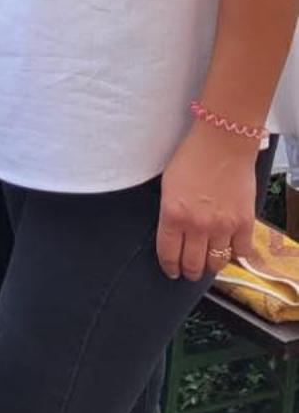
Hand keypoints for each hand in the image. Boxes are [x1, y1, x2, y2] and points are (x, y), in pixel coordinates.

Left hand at [156, 120, 258, 279]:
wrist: (222, 142)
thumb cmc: (191, 157)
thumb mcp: (168, 185)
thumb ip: (170, 212)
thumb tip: (173, 234)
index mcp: (173, 214)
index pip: (168, 254)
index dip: (169, 267)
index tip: (171, 271)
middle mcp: (197, 225)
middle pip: (193, 264)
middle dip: (189, 271)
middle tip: (189, 271)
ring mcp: (223, 226)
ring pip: (216, 263)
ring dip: (210, 265)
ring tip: (208, 262)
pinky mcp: (244, 223)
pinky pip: (241, 252)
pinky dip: (235, 253)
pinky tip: (230, 247)